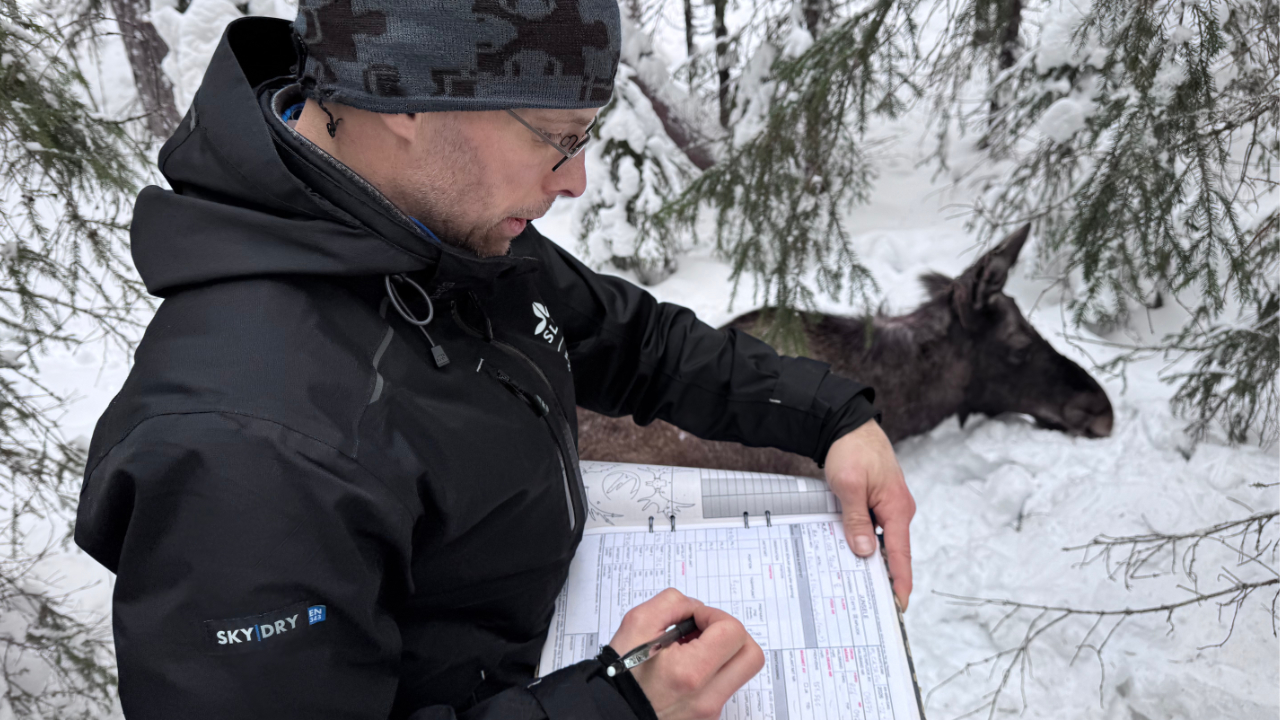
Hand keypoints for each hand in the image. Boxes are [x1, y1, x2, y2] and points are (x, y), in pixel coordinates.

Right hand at [608, 588, 763, 719]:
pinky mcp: (707, 717)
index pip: (733, 632)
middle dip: (732, 634)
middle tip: (705, 630)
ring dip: (723, 652)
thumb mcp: (637, 624)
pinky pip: (724, 686)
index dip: (714, 616)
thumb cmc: (619, 676)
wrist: (609, 713)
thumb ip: (672, 603)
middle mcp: (706, 698)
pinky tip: (685, 667)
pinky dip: (712, 670)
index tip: (694, 619)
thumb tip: (695, 608)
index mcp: (690, 672)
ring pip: (740, 672)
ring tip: (691, 649)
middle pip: (751, 656)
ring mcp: (709, 712)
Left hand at [823, 419, 914, 608]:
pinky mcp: (879, 500)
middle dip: (881, 575)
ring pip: (881, 539)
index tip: (898, 606)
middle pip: (892, 551)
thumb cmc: (852, 450)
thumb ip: (857, 520)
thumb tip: (865, 551)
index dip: (900, 582)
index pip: (902, 555)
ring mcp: (890, 505)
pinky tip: (850, 549)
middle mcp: (899, 509)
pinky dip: (864, 539)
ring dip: (869, 556)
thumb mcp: (849, 487)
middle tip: (866, 600)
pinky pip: (874, 527)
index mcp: (897, 509)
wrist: (848, 424)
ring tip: (854, 580)